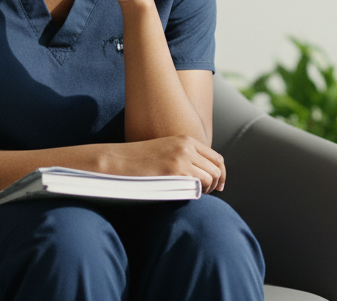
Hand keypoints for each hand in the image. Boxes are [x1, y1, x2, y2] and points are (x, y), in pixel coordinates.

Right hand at [97, 136, 226, 192]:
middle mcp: (186, 146)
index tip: (218, 186)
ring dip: (207, 190)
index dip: (220, 174)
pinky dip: (197, 193)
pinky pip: (198, 185)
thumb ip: (183, 158)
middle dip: (215, 183)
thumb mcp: (165, 152)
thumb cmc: (138, 161)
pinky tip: (188, 196)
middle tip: (206, 194)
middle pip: (216, 168)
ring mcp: (181, 158)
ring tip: (195, 195)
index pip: (216, 157)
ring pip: (210, 178)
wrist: (117, 161)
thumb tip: (201, 176)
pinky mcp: (174, 171)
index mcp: (185, 140)